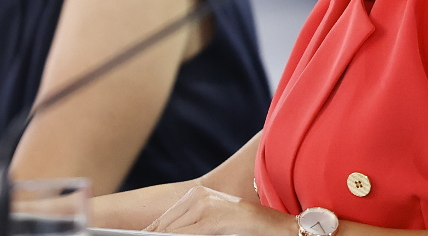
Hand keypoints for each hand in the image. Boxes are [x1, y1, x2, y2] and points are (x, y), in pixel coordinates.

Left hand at [145, 186, 294, 235]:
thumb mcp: (214, 223)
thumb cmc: (245, 228)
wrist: (276, 225)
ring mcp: (203, 205)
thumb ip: (193, 226)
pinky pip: (182, 235)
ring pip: (170, 230)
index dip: (151, 233)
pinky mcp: (210, 218)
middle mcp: (198, 195)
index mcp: (196, 194)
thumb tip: (167, 235)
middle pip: (164, 225)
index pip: (166, 219)